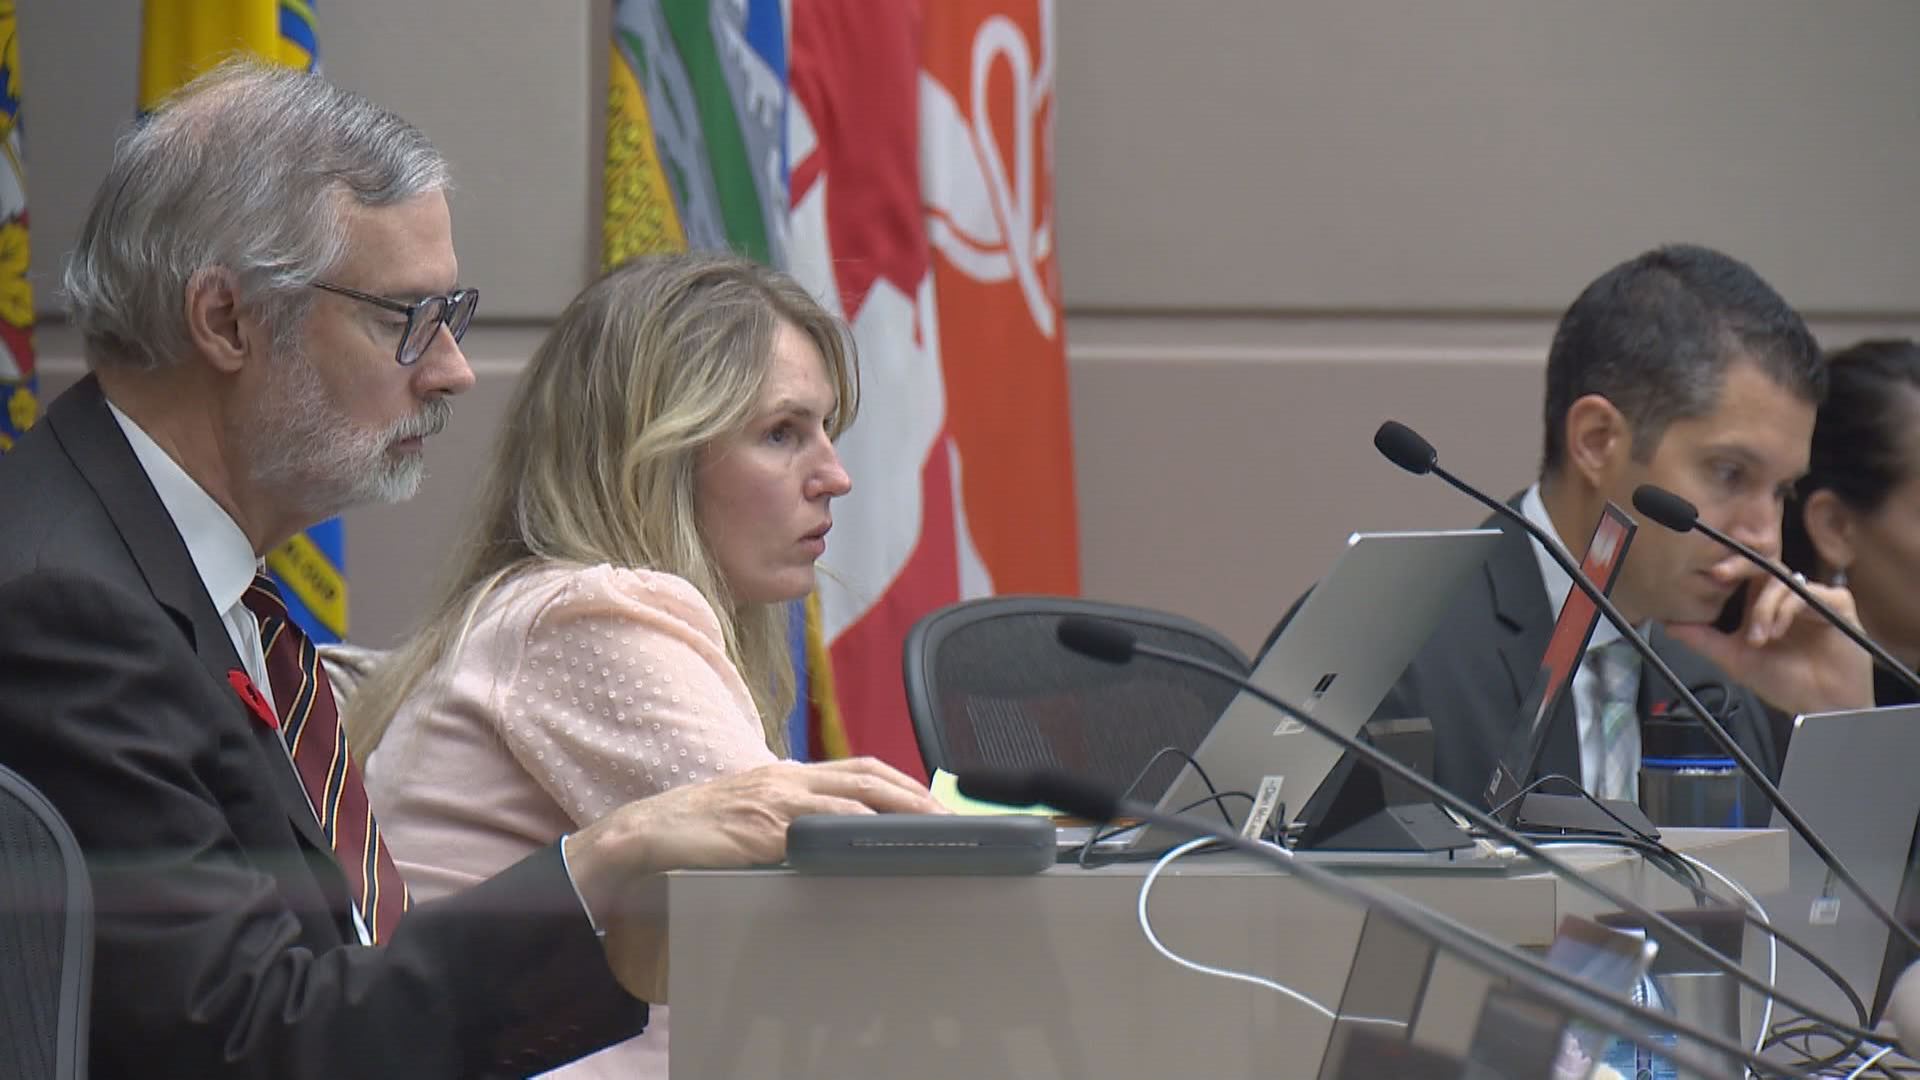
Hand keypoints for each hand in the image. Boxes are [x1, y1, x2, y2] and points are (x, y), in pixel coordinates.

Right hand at [582, 757, 943, 874]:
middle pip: (866, 780)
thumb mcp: (751, 811)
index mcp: (787, 774)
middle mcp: (786, 780)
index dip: (900, 782)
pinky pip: (814, 832)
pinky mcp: (758, 832)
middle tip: (947, 819)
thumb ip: (790, 817)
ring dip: (893, 816)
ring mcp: (773, 804)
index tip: (932, 801)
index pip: (858, 769)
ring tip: (927, 834)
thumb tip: (835, 836)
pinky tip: (874, 848)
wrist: (643, 836)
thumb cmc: (697, 831)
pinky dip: (849, 837)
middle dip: (912, 797)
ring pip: (849, 801)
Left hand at [1666, 576, 1872, 717]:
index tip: (1707, 573)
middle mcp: (1787, 598)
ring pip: (1782, 581)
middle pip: (1764, 565)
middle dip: (1739, 568)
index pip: (1744, 575)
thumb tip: (1668, 624)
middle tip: (1719, 575)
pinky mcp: (1836, 604)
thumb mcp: (1734, 660)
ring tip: (1758, 639)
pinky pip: (1809, 593)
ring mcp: (1812, 599)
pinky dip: (1786, 609)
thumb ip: (1703, 640)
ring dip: (1762, 608)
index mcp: (1762, 606)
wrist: (1822, 708)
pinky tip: (1777, 632)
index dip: (1727, 568)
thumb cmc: (1784, 683)